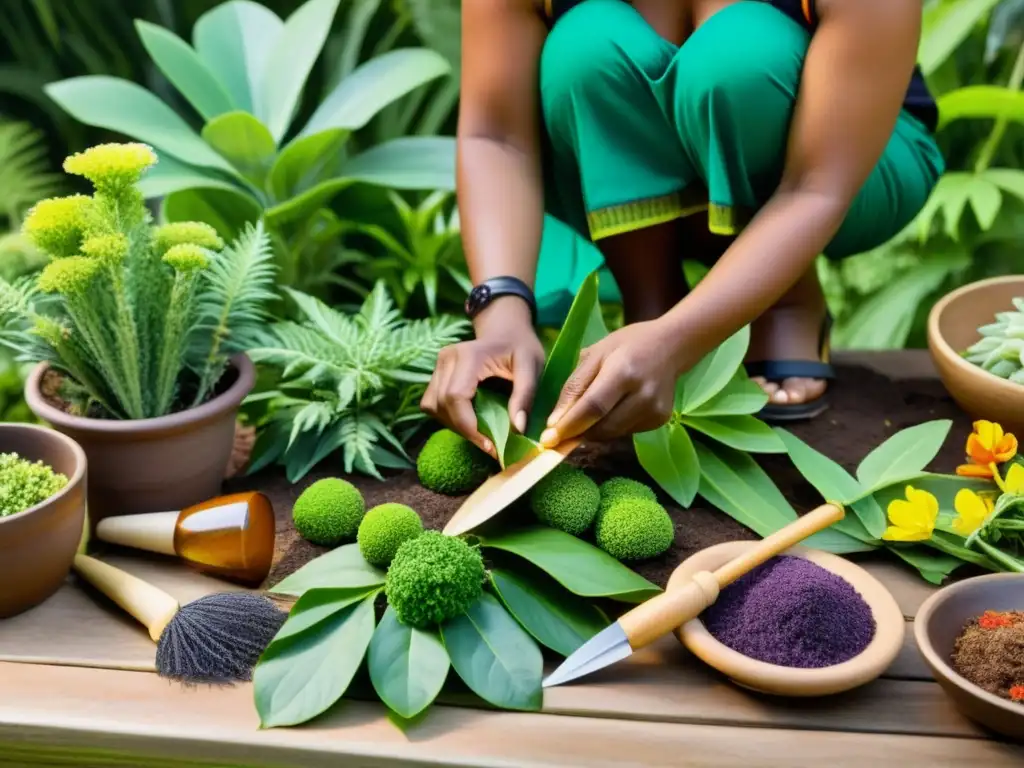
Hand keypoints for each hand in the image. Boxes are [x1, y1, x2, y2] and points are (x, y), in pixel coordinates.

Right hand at [421, 299, 544, 455]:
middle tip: (490, 444)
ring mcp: (438, 365)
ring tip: (481, 432)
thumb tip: (517, 430)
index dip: (469, 427)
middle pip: (442, 405)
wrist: (506, 328)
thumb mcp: (532, 367)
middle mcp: (447, 358)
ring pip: (433, 406)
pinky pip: (433, 403)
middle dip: (465, 430)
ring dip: (455, 425)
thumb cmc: (521, 346)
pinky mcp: (436, 373)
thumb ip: (525, 397)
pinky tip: (471, 419)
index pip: (456, 398)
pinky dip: (449, 417)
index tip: (491, 446)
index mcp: (469, 355)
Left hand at [539, 320, 679, 446]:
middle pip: (603, 426)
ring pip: (612, 434)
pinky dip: (610, 427)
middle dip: (577, 433)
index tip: (548, 438)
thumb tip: (556, 422)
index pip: (593, 407)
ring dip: (592, 431)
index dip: (569, 425)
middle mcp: (643, 395)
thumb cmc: (628, 344)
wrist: (672, 346)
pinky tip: (612, 409)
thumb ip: (574, 386)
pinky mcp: (660, 420)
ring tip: (584, 417)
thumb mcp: (595, 353)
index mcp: (624, 371)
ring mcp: (655, 410)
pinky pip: (625, 431)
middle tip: (558, 434)